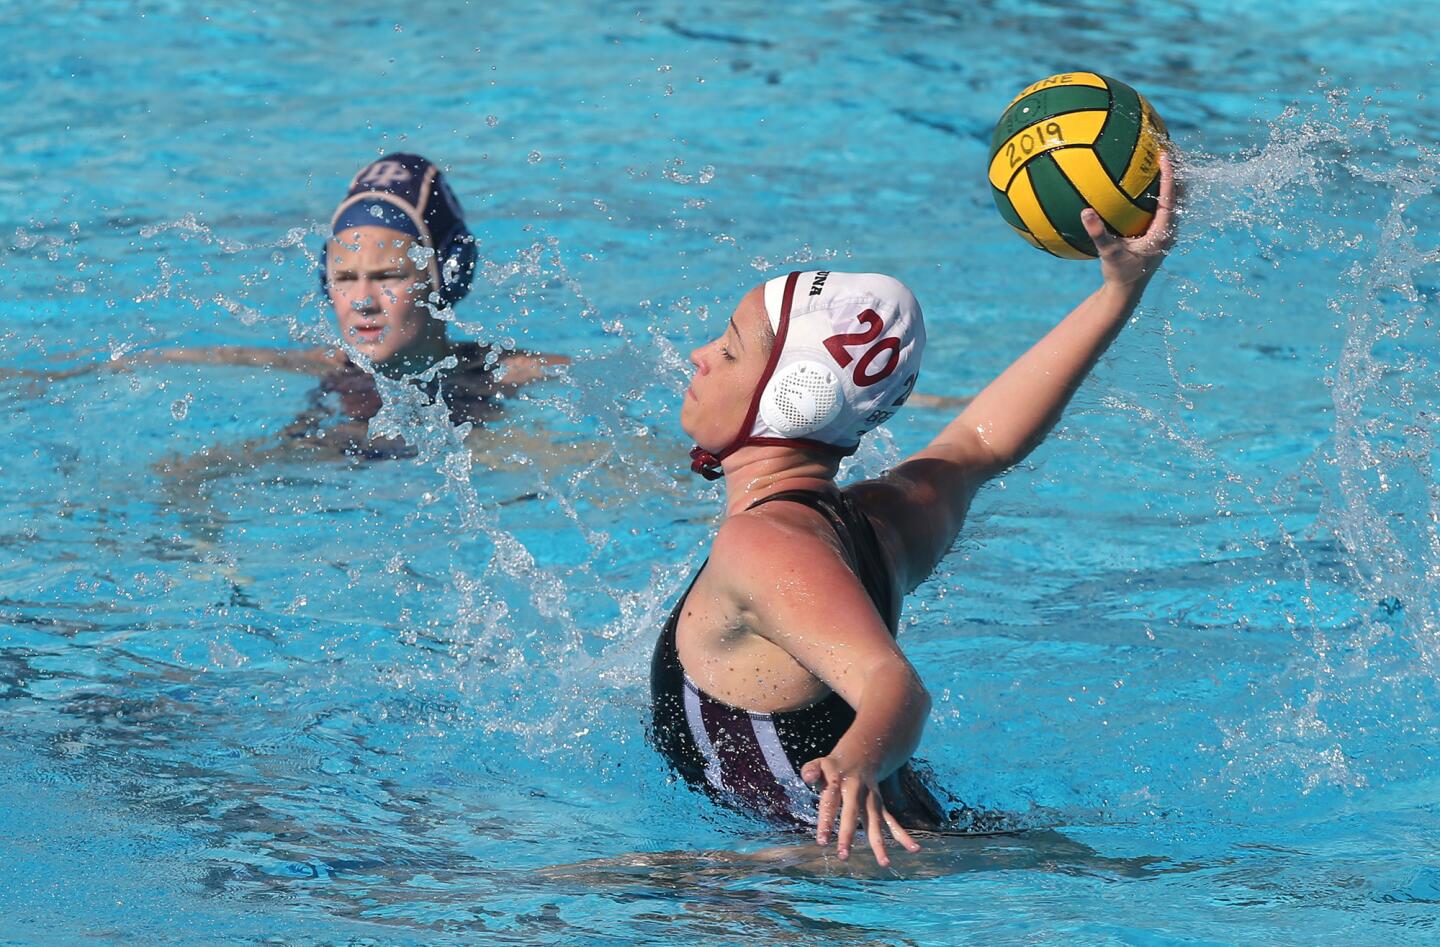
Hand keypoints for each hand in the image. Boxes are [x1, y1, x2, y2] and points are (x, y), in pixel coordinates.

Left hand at [801, 753, 920, 866]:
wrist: (863, 753)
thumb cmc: (834, 767)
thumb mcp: (820, 764)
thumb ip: (811, 771)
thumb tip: (808, 779)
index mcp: (839, 781)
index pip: (830, 802)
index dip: (826, 820)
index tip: (822, 842)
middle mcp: (857, 791)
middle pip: (853, 813)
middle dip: (848, 834)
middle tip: (844, 856)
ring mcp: (871, 798)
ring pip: (875, 821)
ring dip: (879, 842)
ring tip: (885, 863)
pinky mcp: (880, 805)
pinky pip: (891, 821)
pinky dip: (902, 835)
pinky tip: (914, 849)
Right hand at [1082, 150, 1178, 290]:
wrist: (1126, 291)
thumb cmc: (1119, 273)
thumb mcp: (1108, 253)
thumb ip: (1098, 233)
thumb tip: (1085, 212)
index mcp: (1163, 233)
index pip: (1170, 198)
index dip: (1169, 175)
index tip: (1164, 155)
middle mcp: (1170, 230)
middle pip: (1181, 194)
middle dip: (1177, 171)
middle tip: (1168, 148)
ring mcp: (1167, 231)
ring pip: (1176, 199)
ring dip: (1172, 180)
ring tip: (1162, 159)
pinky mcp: (1160, 232)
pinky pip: (1165, 206)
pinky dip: (1160, 191)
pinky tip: (1146, 182)